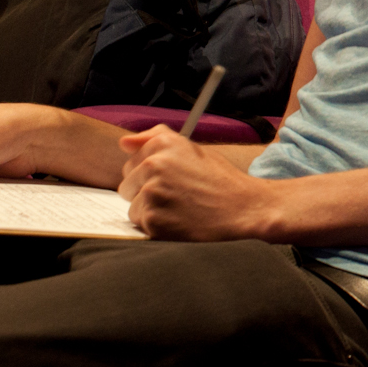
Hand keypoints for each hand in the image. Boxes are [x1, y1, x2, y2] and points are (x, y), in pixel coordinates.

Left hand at [117, 127, 278, 240]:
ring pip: (133, 207)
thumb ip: (156, 139)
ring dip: (151, 212)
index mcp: (163, 144)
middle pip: (128, 185)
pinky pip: (141, 224)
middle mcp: (154, 164)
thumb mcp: (193, 150)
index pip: (132, 162)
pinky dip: (158, 227)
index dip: (152, 175)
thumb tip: (122, 143)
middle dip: (147, 193)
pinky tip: (180, 221)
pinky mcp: (152, 219)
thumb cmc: (220, 181)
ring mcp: (152, 192)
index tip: (174, 180)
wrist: (245, 209)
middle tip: (179, 196)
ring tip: (180, 209)